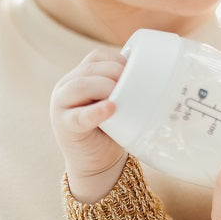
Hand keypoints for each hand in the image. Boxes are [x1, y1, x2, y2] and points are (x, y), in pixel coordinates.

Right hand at [50, 48, 127, 202]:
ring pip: (80, 86)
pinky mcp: (65, 126)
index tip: (136, 71)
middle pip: (90, 69)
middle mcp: (67, 86)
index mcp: (81, 76)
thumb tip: (159, 75)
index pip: (97, 56)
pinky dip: (96, 111)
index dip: (118, 60)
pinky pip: (78, 116)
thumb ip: (127, 87)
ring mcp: (61, 106)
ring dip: (105, 87)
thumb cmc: (112, 129)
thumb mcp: (119, 102)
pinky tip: (111, 109)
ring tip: (121, 100)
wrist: (97, 163)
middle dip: (115, 73)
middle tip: (135, 86)